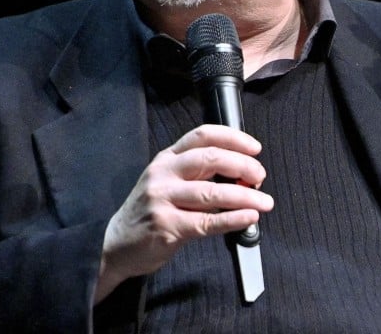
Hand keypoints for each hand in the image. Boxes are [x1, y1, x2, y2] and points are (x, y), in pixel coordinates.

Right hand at [94, 124, 273, 302]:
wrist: (116, 244)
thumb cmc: (148, 213)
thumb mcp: (165, 181)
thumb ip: (196, 174)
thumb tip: (240, 174)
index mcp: (166, 159)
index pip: (202, 135)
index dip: (233, 138)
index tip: (254, 148)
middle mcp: (163, 174)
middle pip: (210, 158)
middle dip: (243, 166)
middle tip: (260, 177)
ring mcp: (163, 200)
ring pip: (212, 193)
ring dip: (245, 197)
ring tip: (264, 202)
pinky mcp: (167, 226)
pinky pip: (207, 222)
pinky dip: (233, 219)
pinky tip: (248, 217)